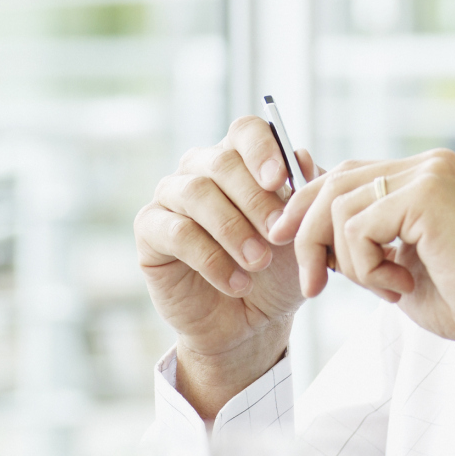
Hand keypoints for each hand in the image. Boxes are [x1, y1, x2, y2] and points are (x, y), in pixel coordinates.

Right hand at [134, 117, 319, 417]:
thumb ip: (304, 195)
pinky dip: (212, 259)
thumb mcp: (301, 234)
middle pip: (221, 162)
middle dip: (255, 199)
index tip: (281, 181)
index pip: (246, 132)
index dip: (263, 151)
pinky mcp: (150, 231)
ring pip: (196, 193)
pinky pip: (176, 232)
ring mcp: (170, 197)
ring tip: (260, 262)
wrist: (251, 323)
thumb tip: (304, 158)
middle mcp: (199, 169)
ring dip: (233, 229)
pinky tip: (237, 283)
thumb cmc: (277, 270)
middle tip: (279, 233)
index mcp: (239, 159)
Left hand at [265, 150, 454, 375]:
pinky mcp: (427, 195)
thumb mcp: (399, 265)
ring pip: (339, 207)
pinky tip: (399, 285)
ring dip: (350, 262)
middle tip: (313, 284)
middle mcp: (428, 164)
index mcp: (425, 175)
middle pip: (334, 182)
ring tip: (388, 289)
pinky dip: (366, 267)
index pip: (346, 174)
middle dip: (309, 235)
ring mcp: (429, 175)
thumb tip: (304, 230)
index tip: (287, 245)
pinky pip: (357, 227)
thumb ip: (362, 240)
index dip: (307, 208)